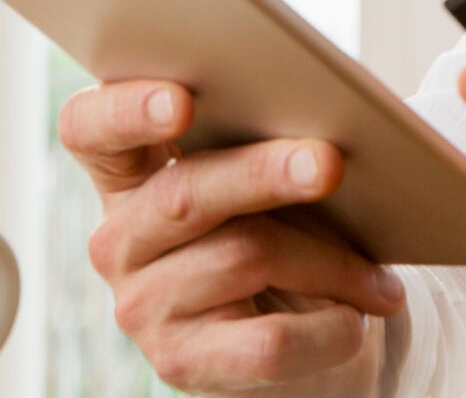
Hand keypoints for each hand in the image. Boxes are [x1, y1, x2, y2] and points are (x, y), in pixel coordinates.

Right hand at [61, 79, 406, 395]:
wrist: (291, 336)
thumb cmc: (278, 230)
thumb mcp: (256, 183)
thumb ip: (256, 142)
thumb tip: (321, 130)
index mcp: (125, 175)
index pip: (87, 129)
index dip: (125, 109)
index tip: (181, 101)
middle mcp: (118, 239)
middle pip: (183, 194)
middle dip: (263, 174)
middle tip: (328, 163)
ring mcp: (140, 305)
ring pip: (243, 257)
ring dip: (329, 261)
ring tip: (379, 274)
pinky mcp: (178, 364)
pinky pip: (264, 341)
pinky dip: (325, 329)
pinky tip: (357, 319)